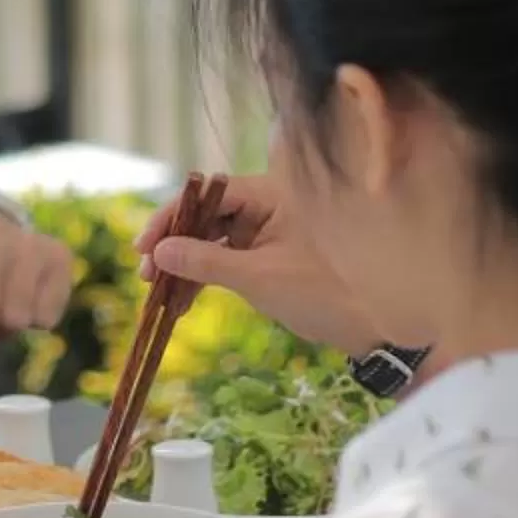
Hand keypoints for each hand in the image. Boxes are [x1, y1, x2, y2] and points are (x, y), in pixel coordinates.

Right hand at [138, 174, 378, 352]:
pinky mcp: (267, 256)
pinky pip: (226, 259)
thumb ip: (207, 263)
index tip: (146, 246)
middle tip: (146, 275)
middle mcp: (267, 205)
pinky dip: (204, 277)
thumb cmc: (323, 293)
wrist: (372, 324)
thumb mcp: (258, 279)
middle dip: (174, 243)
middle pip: (206, 214)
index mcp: (272, 194)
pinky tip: (181, 301)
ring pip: (212, 239)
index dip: (173, 216)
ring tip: (159, 295)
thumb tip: (160, 252)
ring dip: (185, 265)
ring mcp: (267, 231)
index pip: (210, 192)